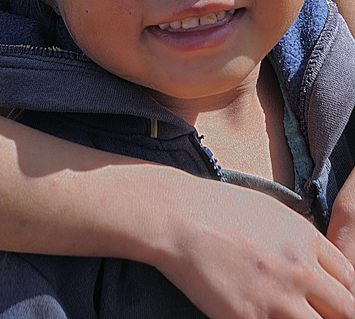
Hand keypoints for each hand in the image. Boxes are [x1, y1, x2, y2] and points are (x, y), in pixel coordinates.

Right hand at [157, 179, 354, 318]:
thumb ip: (299, 236)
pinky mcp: (248, 318)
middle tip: (318, 312)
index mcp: (305, 239)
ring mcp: (275, 297)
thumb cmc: (218, 209)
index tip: (335, 301)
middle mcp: (298, 269)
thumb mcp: (269, 210)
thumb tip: (316, 259)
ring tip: (290, 315)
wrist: (178, 216)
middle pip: (345, 309)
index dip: (346, 295)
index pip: (351, 279)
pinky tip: (264, 316)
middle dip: (337, 315)